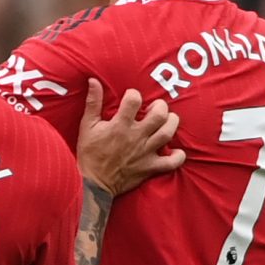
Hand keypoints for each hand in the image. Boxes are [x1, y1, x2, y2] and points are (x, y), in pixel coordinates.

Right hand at [74, 77, 182, 196]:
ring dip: (172, 123)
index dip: (134, 95)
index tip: (131, 98)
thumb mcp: (86, 127)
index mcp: (120, 126)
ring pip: (168, 133)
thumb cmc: (88, 154)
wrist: (91, 184)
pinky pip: (171, 162)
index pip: (134, 100)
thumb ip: (92, 103)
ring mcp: (145, 152)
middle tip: (155, 108)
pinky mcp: (149, 167)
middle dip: (160, 106)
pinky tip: (175, 151)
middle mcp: (136, 137)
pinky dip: (178, 157)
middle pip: (159, 115)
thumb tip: (94, 80)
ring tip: (167, 120)